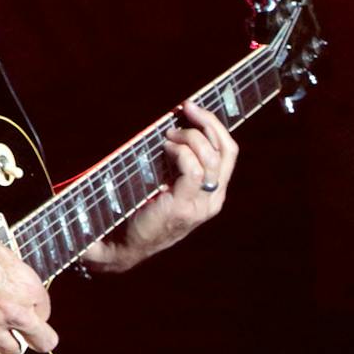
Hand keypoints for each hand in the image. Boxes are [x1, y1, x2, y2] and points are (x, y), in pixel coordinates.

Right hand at [0, 171, 56, 353]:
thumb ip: (15, 276)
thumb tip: (18, 286)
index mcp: (24, 288)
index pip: (46, 312)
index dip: (36, 310)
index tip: (28, 309)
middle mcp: (12, 312)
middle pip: (43, 341)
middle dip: (38, 339)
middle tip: (31, 336)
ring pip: (10, 351)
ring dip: (5, 342)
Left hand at [84, 100, 238, 272]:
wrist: (125, 245)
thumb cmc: (142, 209)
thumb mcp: (168, 183)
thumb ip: (178, 164)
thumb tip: (175, 126)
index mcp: (214, 192)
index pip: (228, 151)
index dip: (214, 125)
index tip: (192, 108)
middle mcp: (214, 198)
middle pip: (227, 150)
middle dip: (208, 122)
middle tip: (186, 108)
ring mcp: (201, 204)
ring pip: (211, 158)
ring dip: (189, 138)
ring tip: (168, 135)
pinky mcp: (183, 206)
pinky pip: (193, 171)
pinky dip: (180, 152)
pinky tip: (165, 148)